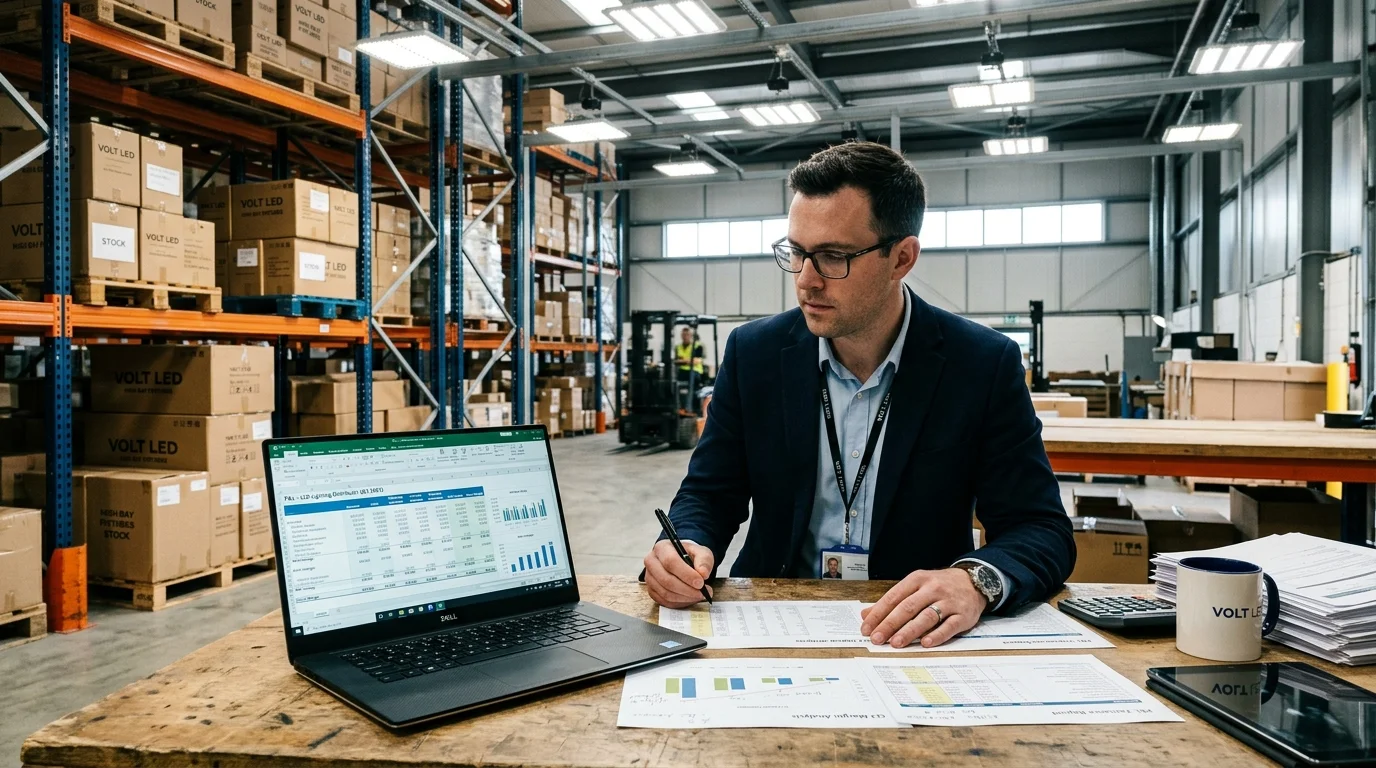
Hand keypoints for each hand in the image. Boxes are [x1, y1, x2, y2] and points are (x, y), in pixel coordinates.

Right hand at [644, 539, 715, 608]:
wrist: (682, 560)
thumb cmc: (690, 555)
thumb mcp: (701, 552)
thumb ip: (704, 560)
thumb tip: (703, 573)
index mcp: (662, 548)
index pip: (670, 562)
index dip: (686, 574)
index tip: (700, 582)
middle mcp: (651, 562)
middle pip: (666, 579)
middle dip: (686, 589)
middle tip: (702, 592)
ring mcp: (649, 577)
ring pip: (665, 593)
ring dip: (684, 597)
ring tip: (699, 595)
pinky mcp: (651, 590)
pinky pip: (664, 601)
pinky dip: (680, 602)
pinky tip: (690, 598)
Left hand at [859, 568, 987, 648]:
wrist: (975, 581)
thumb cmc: (940, 586)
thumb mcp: (916, 586)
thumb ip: (892, 600)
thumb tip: (866, 614)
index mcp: (917, 579)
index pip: (893, 597)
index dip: (879, 614)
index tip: (866, 628)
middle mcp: (933, 589)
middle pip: (908, 607)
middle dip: (890, 624)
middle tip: (877, 639)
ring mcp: (949, 602)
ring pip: (927, 616)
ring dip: (910, 631)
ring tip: (896, 643)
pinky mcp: (963, 615)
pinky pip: (949, 626)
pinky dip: (937, 635)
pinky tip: (925, 643)